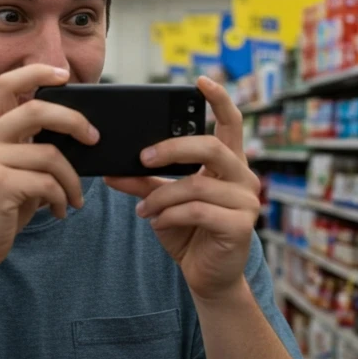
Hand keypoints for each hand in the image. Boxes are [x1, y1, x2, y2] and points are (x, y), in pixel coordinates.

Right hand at [0, 64, 96, 278]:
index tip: (65, 75)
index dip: (37, 72)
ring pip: (50, 155)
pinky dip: (62, 198)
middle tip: (94, 138)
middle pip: (37, 110)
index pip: (7, 84)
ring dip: (72, 179)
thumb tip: (75, 137)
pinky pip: (47, 183)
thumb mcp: (10, 173)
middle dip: (74, 121)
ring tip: (74, 197)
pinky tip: (59, 211)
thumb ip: (29, 150)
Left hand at [105, 76, 259, 299]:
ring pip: (197, 184)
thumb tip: (112, 170)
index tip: (201, 80)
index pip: (231, 122)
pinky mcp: (240, 225)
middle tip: (142, 157)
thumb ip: (144, 183)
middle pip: (210, 146)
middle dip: (171, 149)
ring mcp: (246, 201)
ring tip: (142, 209)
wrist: (208, 278)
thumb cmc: (189, 234)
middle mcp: (242, 177)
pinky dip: (170, 215)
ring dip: (161, 195)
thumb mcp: (163, 203)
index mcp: (228, 164)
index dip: (219, 98)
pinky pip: (198, 210)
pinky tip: (156, 222)